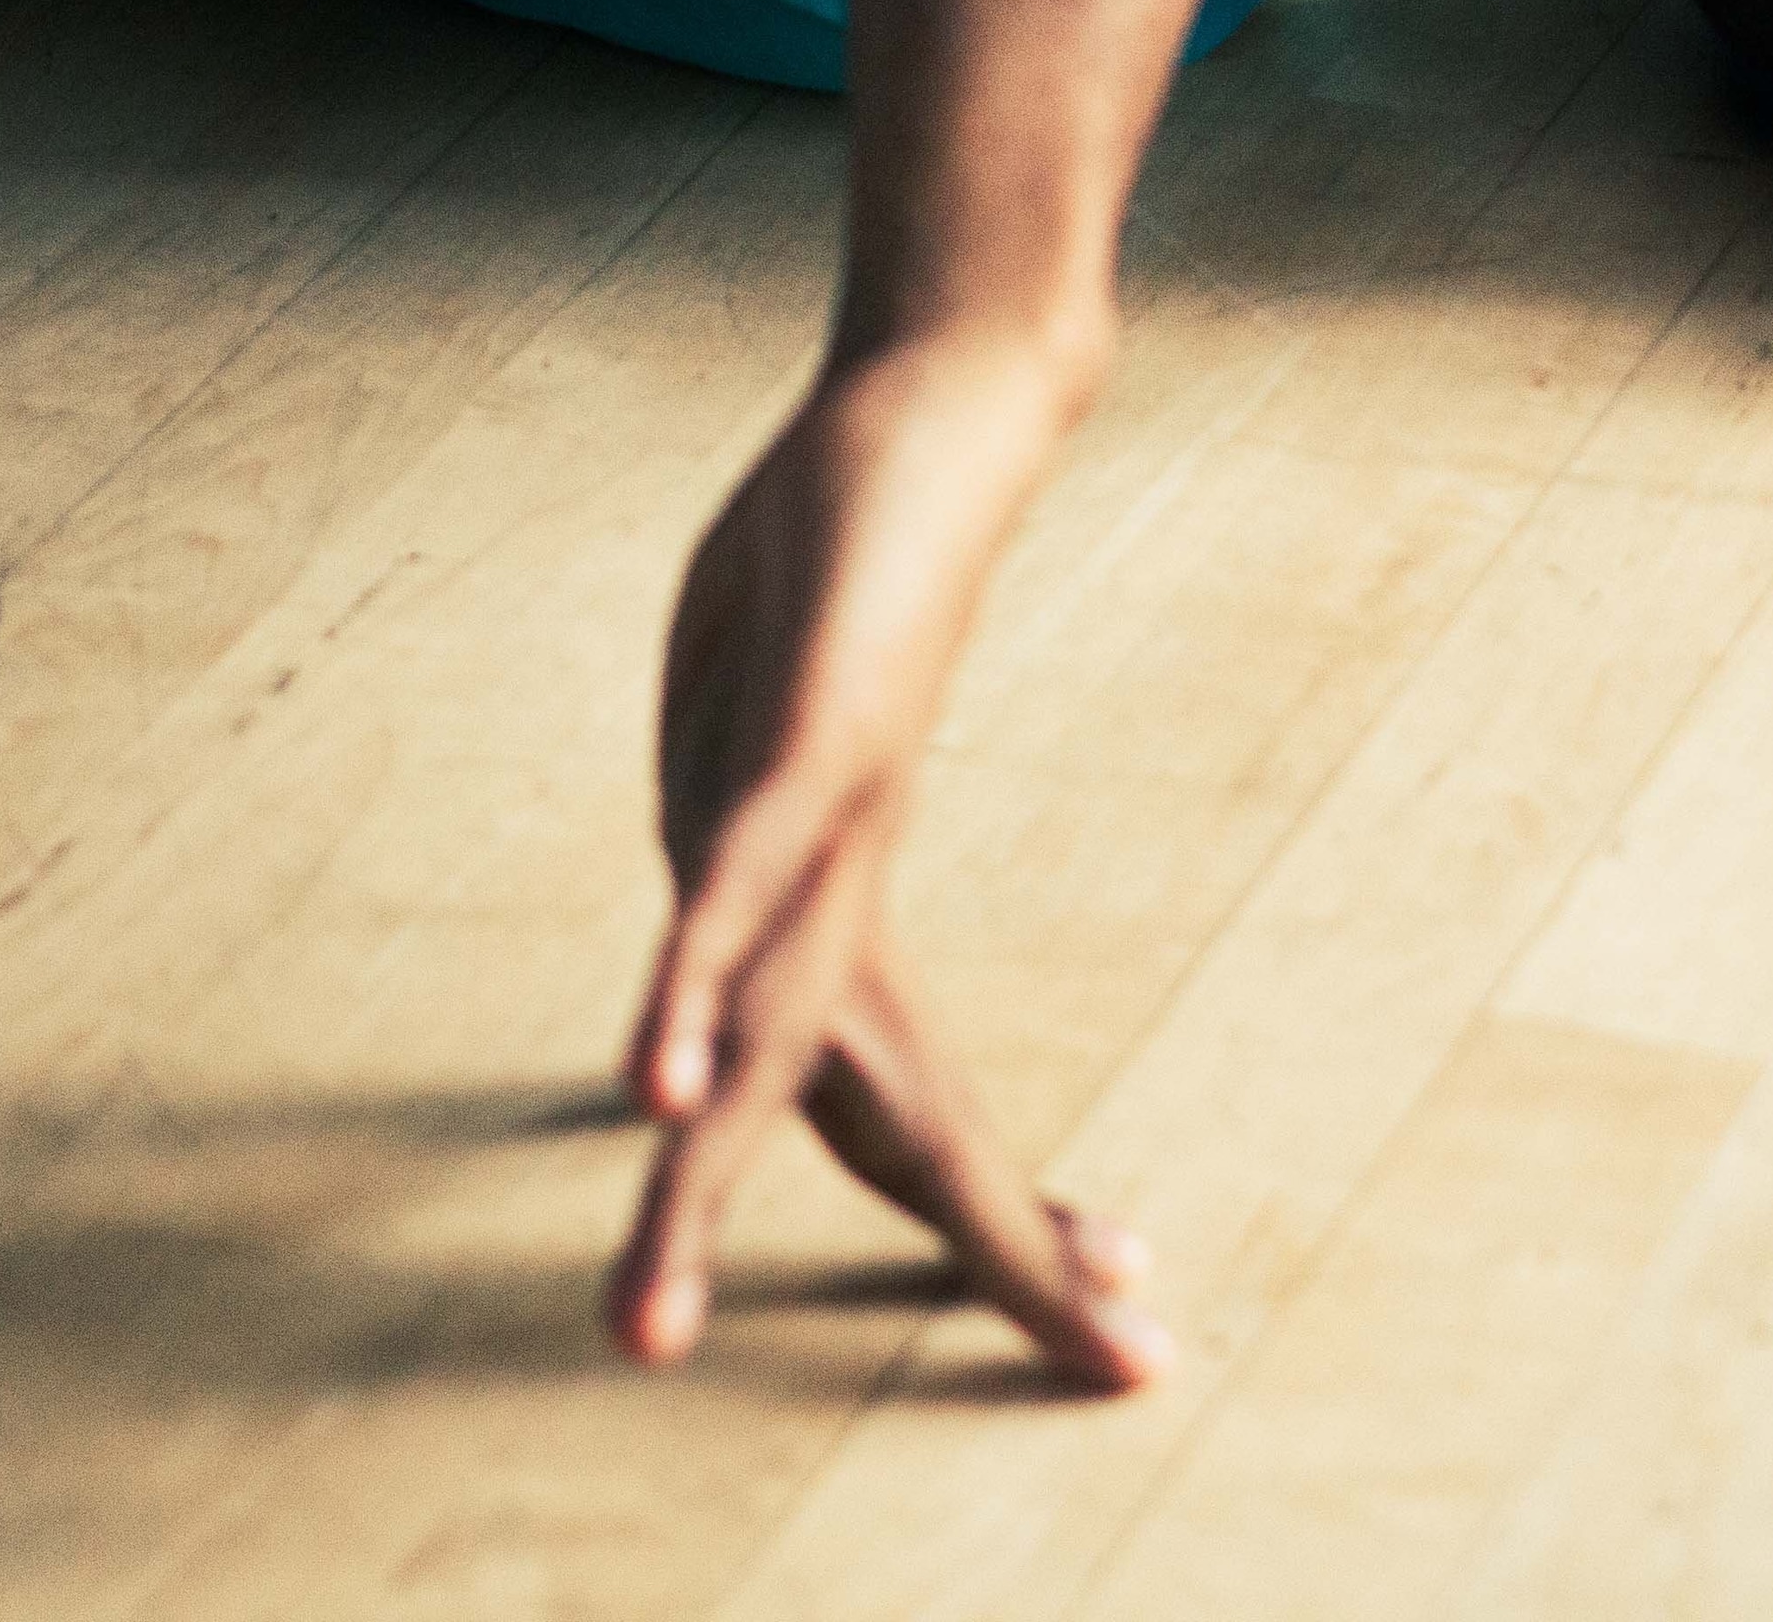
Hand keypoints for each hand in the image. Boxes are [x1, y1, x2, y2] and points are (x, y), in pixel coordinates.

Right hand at [605, 352, 1170, 1388]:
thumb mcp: (765, 711)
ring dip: (705, 1193)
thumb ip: (737, 818)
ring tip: (650, 1322)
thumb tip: (711, 908)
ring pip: (775, 1041)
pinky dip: (685, 992)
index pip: (920, 1095)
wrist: (951, 391)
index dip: (997, 1208)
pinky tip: (648, 1091)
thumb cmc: (848, 549)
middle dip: (982, 1264)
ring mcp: (835, 812)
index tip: (1124, 1297)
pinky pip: (737, 890)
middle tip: (1110, 1380)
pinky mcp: (809, 730)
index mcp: (841, 895)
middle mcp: (854, 879)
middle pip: (901, 1114)